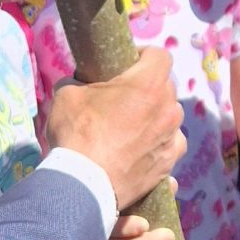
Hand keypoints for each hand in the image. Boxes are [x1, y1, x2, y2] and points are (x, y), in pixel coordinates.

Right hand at [44, 48, 183, 210]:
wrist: (84, 185)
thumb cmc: (77, 134)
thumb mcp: (67, 94)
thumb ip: (78, 81)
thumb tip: (78, 82)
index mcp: (149, 84)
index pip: (160, 55)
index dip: (143, 55)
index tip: (127, 64)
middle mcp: (168, 109)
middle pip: (165, 88)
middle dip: (147, 89)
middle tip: (122, 99)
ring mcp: (172, 139)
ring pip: (170, 118)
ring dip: (155, 118)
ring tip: (132, 128)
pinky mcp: (168, 165)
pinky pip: (170, 147)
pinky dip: (159, 146)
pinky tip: (141, 151)